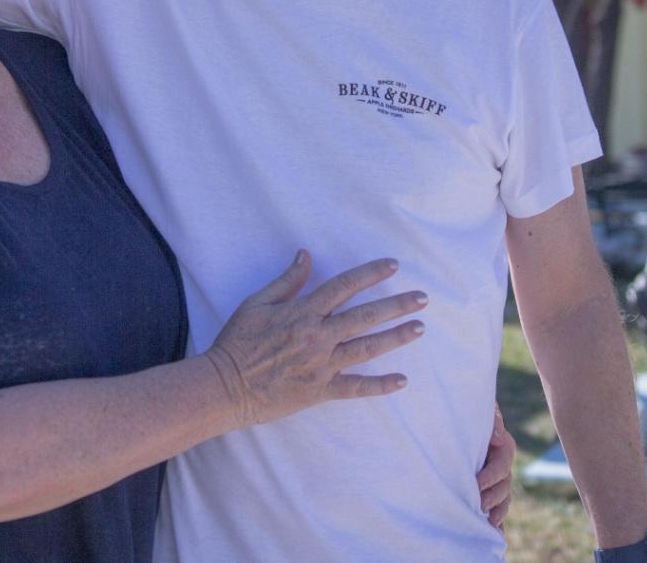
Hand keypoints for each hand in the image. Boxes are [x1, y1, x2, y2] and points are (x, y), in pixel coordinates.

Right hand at [203, 250, 425, 428]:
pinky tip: (402, 380)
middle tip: (422, 298)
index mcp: (303, 312)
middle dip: (396, 305)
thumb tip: (306, 255)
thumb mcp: (256, 303)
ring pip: (367, 348)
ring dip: (396, 337)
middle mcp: (317, 336)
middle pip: (365, 316)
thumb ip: (286, 281)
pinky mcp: (320, 390)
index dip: (370, 273)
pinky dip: (379, 385)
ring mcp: (321, 365)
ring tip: (419, 328)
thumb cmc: (236, 342)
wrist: (224, 387)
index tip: (393, 265)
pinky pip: (355, 387)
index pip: (344, 286)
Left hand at [479, 405, 515, 528]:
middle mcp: (502, 466)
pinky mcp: (489, 490)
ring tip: (489, 522)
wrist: (457, 422)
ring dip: (497, 511)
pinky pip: (498, 508)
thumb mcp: (479, 408)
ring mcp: (497, 480)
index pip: (501, 465)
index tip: (476, 483)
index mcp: (503, 447)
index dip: (491, 476)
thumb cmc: (467, 412)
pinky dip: (497, 521)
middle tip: (479, 504)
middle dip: (493, 497)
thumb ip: (492, 416)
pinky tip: (494, 532)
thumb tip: (498, 435)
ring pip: (503, 499)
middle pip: (504, 486)